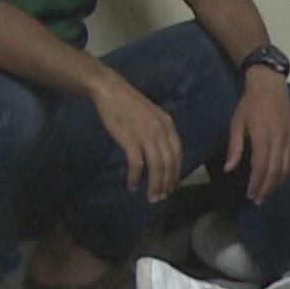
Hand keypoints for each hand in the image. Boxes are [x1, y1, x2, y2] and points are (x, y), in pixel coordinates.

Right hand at [89, 72, 183, 203]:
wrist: (111, 91)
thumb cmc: (129, 104)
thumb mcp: (152, 116)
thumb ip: (159, 133)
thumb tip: (161, 155)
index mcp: (168, 126)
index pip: (178, 154)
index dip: (176, 173)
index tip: (172, 186)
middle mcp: (161, 131)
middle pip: (169, 164)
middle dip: (167, 184)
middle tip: (161, 197)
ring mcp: (146, 136)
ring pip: (156, 167)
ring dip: (155, 185)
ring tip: (151, 197)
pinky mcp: (130, 140)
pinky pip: (137, 164)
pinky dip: (136, 177)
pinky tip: (133, 185)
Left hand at [226, 68, 289, 202]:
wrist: (270, 85)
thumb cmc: (249, 104)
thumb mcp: (236, 124)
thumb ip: (235, 148)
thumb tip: (229, 169)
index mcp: (262, 136)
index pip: (261, 167)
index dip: (256, 184)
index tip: (250, 195)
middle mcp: (279, 140)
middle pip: (276, 171)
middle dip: (267, 188)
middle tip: (259, 200)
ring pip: (288, 168)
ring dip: (279, 183)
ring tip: (269, 193)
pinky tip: (282, 180)